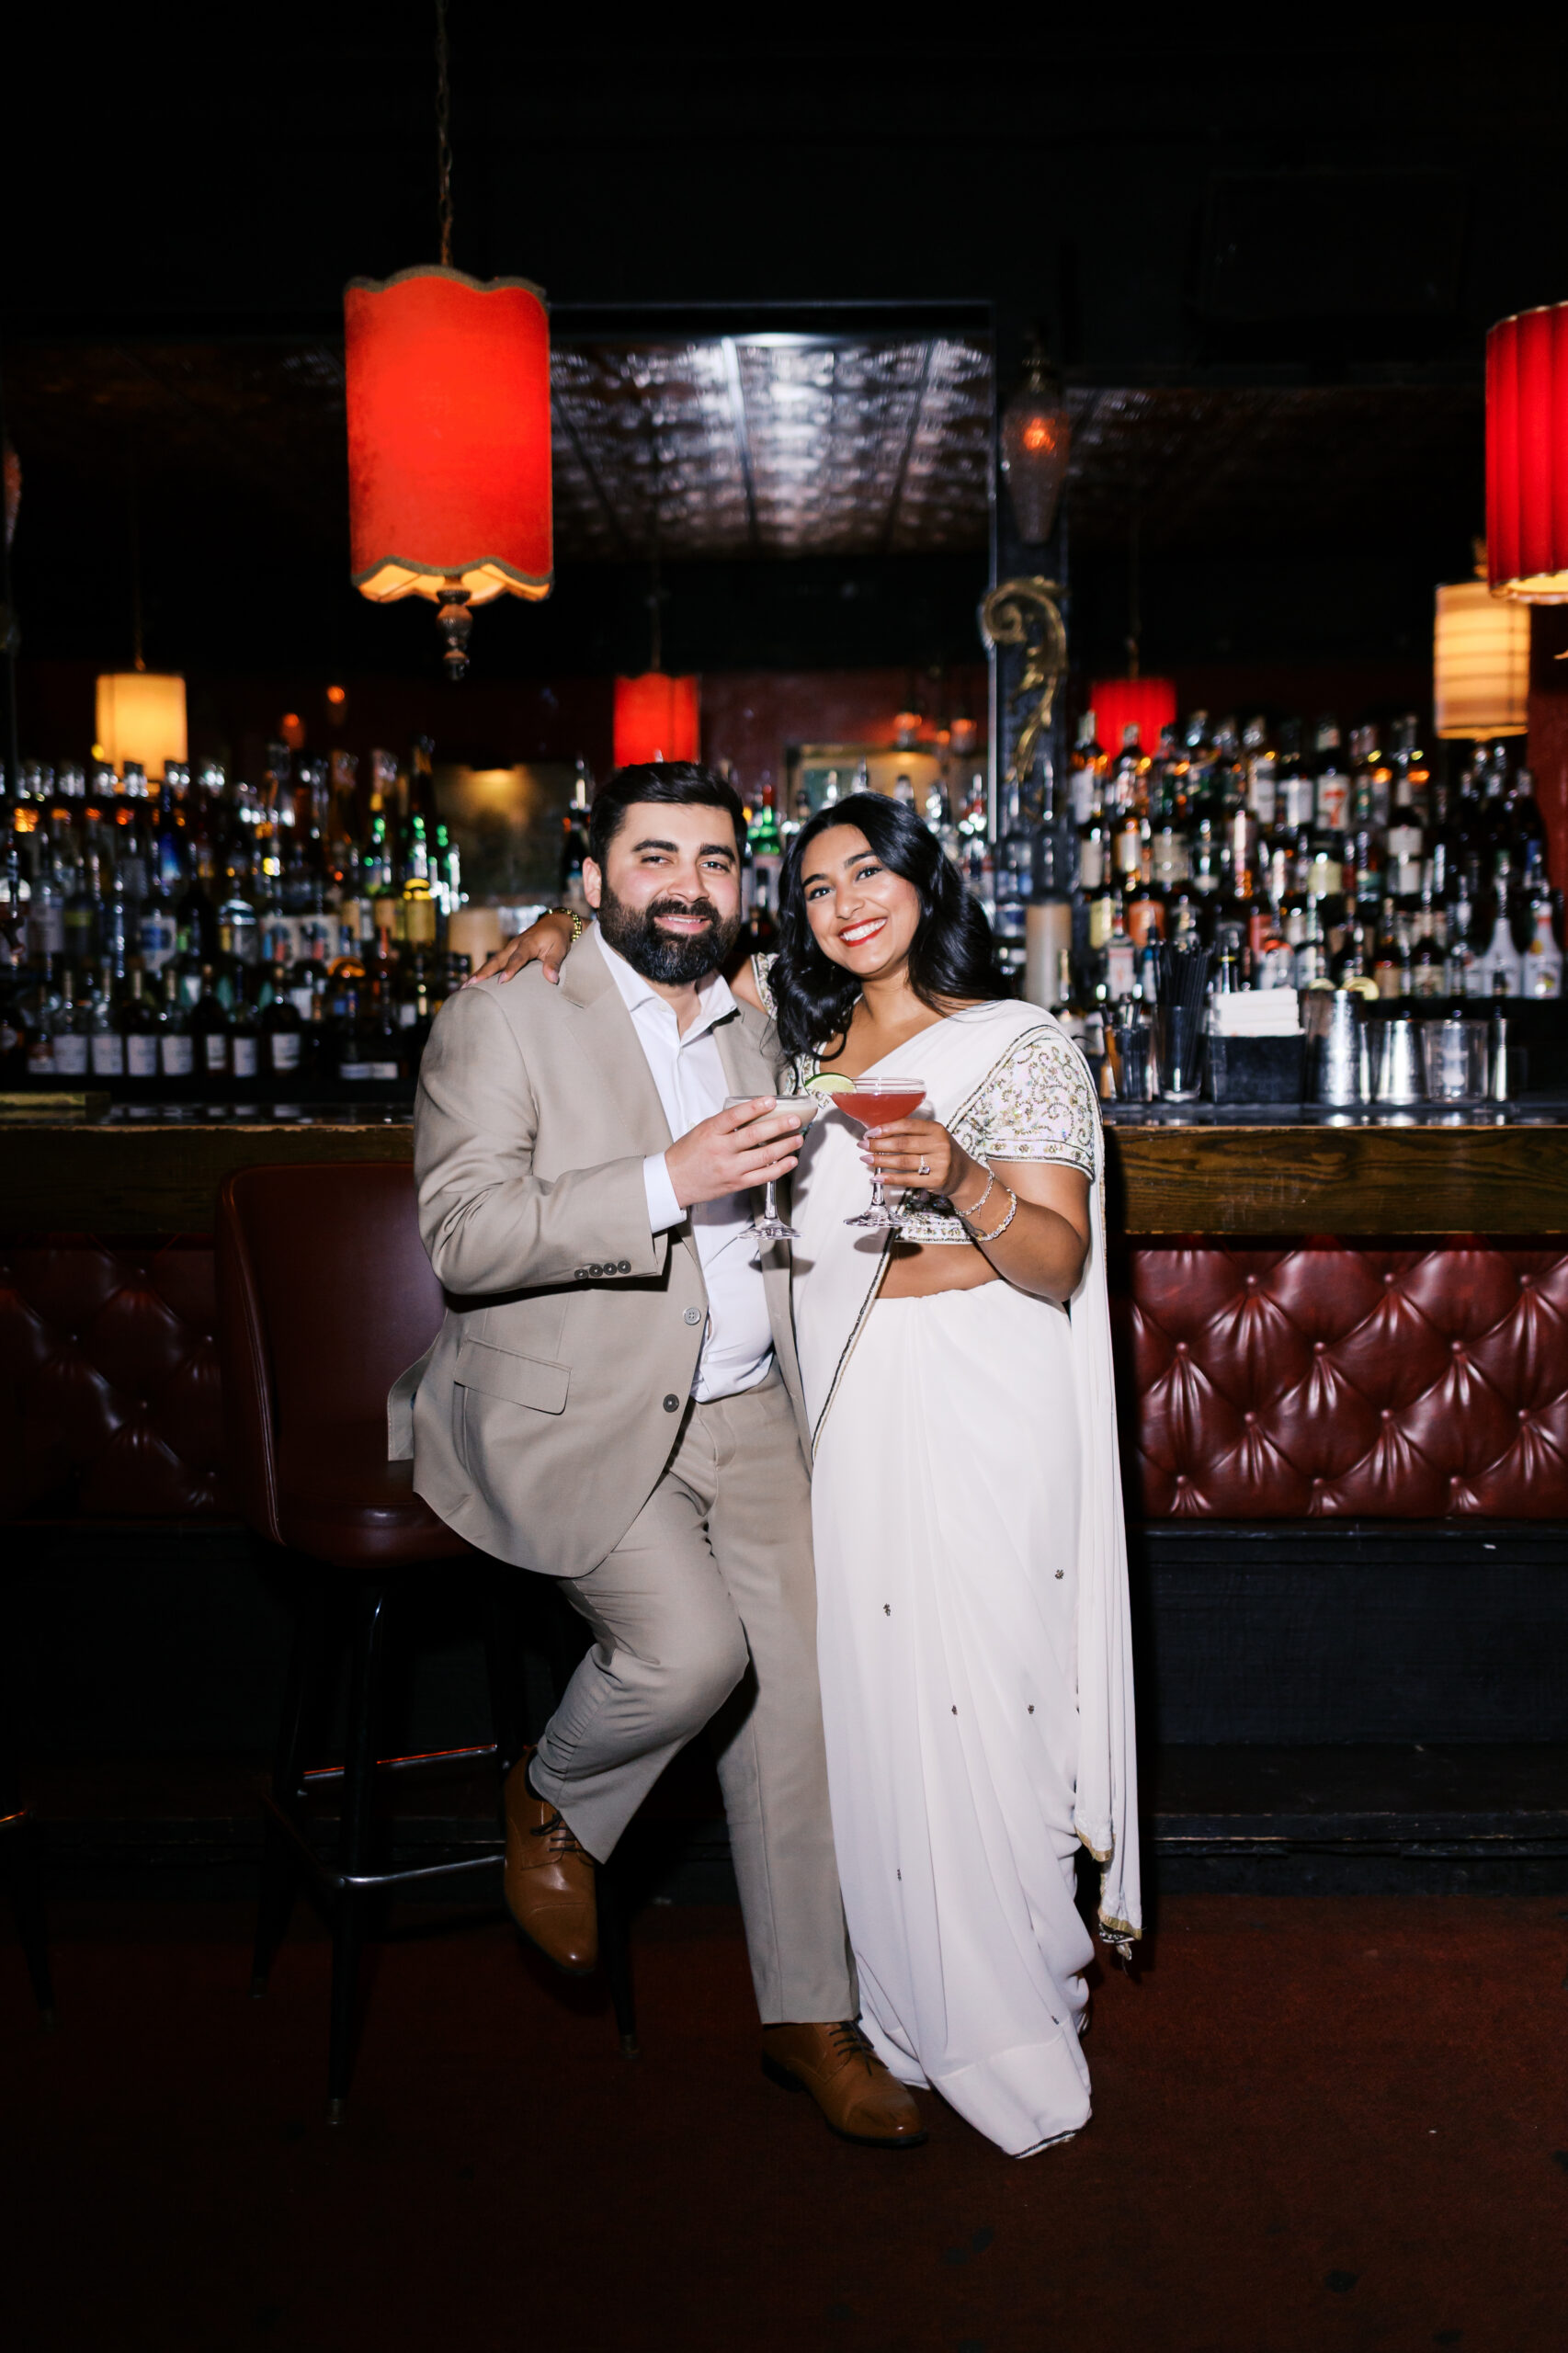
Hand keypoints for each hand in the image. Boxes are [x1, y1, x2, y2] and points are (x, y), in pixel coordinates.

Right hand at [465, 911, 576, 985]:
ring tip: (465, 986)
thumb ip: (554, 963)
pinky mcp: (508, 952)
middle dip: (483, 973)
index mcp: (528, 943)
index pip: (518, 958)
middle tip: (471, 985)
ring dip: (479, 974)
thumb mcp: (560, 949)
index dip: (510, 970)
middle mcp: (515, 945)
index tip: (501, 982)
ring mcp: (509, 948)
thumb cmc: (558, 938)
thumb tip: (552, 980)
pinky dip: (483, 972)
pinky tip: (474, 982)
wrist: (554, 923)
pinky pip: (494, 963)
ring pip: (492, 962)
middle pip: (497, 960)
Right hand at [667, 1098, 808, 1209]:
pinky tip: (790, 1160)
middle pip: (755, 1136)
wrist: (674, 1181)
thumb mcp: (702, 1131)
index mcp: (710, 1132)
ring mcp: (730, 1168)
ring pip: (764, 1156)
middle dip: (779, 1126)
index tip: (771, 1100)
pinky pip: (763, 1176)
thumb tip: (754, 1114)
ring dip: (785, 1146)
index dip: (755, 1107)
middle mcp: (721, 1150)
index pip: (735, 1116)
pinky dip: (780, 1168)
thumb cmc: (687, 1155)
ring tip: (797, 1138)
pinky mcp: (736, 1184)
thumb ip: (725, 1124)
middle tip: (794, 1120)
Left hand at [864, 1117, 985, 1207]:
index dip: (886, 1128)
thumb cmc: (942, 1152)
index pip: (907, 1125)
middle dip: (879, 1145)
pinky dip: (890, 1179)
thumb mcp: (933, 1137)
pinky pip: (908, 1179)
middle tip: (863, 1145)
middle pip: (903, 1144)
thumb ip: (913, 1133)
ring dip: (881, 1161)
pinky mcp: (936, 1181)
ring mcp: (939, 1164)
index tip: (870, 1132)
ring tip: (866, 1159)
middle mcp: (939, 1145)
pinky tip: (877, 1176)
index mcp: (937, 1129)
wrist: (964, 1175)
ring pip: (903, 1162)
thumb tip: (880, 1133)